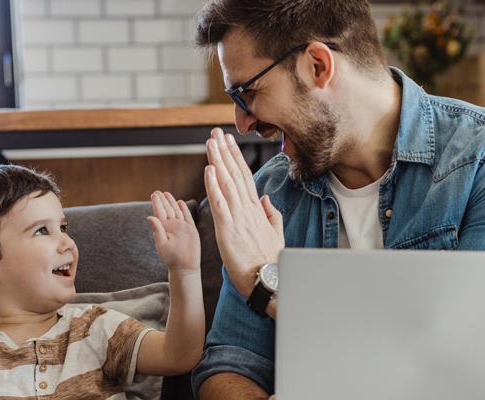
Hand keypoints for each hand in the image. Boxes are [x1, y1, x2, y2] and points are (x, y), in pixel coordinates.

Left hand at [146, 191, 201, 275]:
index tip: (154, 194)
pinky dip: (184, 209)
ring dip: (171, 202)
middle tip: (158, 192)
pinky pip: (187, 216)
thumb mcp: (161, 244)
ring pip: (176, 211)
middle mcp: (172, 226)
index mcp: (163, 228)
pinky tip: (180, 202)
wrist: (184, 266)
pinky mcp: (191, 229)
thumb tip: (150, 217)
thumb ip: (157, 230)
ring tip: (167, 194)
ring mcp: (181, 227)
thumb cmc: (171, 258)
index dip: (157, 203)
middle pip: (167, 209)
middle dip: (163, 200)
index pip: (159, 212)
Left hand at [203, 128, 285, 297]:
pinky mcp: (228, 229)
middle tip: (215, 133)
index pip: (244, 177)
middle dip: (224, 152)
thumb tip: (264, 198)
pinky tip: (209, 169)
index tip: (228, 142)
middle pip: (234, 174)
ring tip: (210, 142)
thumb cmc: (270, 261)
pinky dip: (213, 185)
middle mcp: (248, 209)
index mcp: (256, 210)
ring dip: (217, 161)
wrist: (269, 281)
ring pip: (226, 183)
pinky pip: (219, 203)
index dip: (235, 158)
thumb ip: (271, 214)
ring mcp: (238, 218)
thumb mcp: (276, 234)